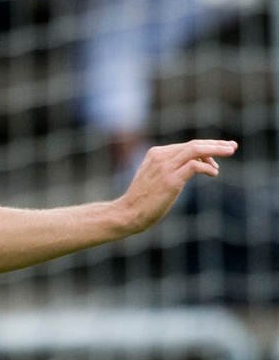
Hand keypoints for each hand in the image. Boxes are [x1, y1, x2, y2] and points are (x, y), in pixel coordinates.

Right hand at [118, 139, 236, 233]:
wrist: (127, 214)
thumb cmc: (141, 201)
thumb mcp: (154, 178)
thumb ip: (169, 168)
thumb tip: (194, 166)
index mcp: (155, 154)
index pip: (186, 146)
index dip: (206, 147)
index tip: (220, 150)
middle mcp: (161, 157)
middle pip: (194, 144)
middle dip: (216, 144)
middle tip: (232, 146)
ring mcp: (165, 168)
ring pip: (196, 150)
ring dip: (217, 149)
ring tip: (231, 151)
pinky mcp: (171, 180)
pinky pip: (195, 166)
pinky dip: (208, 168)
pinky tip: (214, 173)